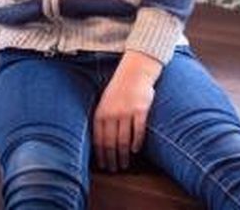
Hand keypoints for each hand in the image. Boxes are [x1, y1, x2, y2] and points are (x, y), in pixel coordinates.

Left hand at [93, 50, 161, 171]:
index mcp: (101, 112)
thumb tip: (99, 142)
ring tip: (124, 164)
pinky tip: (135, 150)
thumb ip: (102, 119)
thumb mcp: (104, 102)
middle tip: (114, 169)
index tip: (103, 165)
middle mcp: (112, 114)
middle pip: (110, 143)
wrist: (134, 71)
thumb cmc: (119, 89)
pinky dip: (136, 143)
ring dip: (123, 155)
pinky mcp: (140, 110)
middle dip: (111, 158)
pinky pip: (138, 131)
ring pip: (123, 140)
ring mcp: (126, 112)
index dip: (100, 155)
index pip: (98, 139)